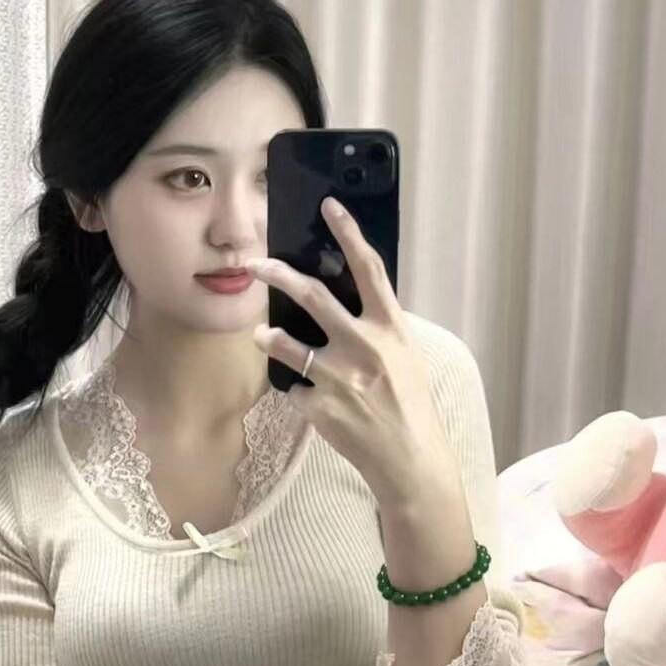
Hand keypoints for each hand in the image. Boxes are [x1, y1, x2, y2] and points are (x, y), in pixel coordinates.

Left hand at [246, 196, 457, 502]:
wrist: (410, 460)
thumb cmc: (408, 406)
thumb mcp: (403, 357)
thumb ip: (374, 327)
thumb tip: (341, 299)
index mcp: (390, 328)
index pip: (368, 269)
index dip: (348, 233)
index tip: (329, 206)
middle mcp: (364, 347)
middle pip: (312, 296)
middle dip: (278, 274)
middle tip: (255, 263)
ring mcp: (338, 378)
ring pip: (286, 344)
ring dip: (268, 336)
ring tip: (262, 333)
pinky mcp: (318, 406)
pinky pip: (294, 388)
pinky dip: (300, 392)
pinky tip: (318, 403)